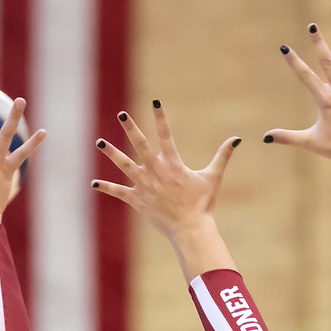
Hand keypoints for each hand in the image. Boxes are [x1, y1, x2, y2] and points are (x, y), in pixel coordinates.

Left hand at [92, 103, 238, 280]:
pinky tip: (93, 184)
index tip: (155, 102)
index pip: (165, 135)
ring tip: (99, 142)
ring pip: (124, 165)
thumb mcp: (213, 177)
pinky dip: (106, 188)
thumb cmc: (203, 204)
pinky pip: (119, 192)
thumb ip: (223, 156)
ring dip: (111, 153)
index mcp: (173, 164)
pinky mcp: (138, 200)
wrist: (190, 229)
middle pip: (140, 144)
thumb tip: (237, 139)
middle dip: (130, 127)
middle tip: (121, 114)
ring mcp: (145, 185)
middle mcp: (156, 171)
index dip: (161, 118)